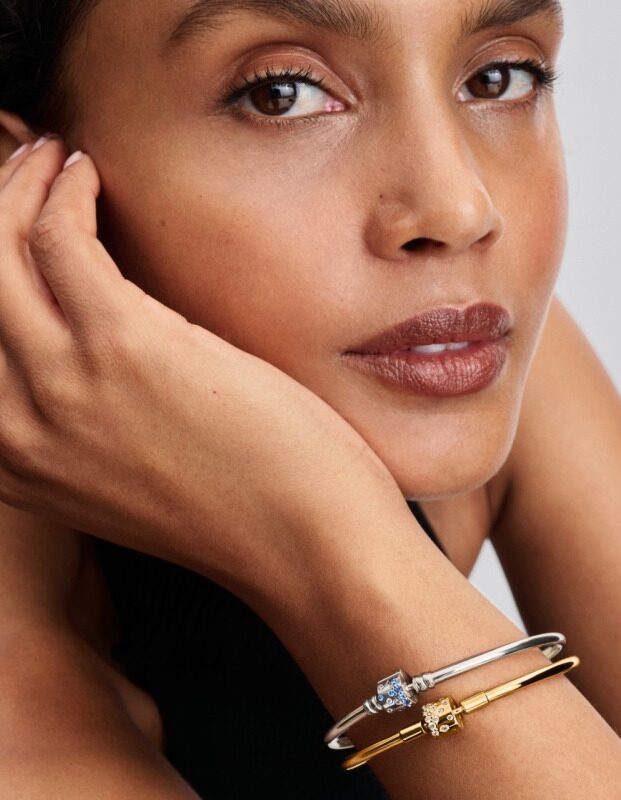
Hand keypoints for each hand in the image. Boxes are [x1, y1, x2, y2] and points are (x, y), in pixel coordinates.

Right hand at [0, 137, 402, 607]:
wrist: (303, 546)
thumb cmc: (237, 507)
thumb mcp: (130, 476)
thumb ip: (85, 424)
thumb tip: (80, 345)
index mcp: (15, 464)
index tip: (7, 231)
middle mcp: (15, 429)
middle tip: (26, 169)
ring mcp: (62, 386)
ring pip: (0, 251)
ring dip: (21, 184)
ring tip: (57, 159)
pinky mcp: (124, 346)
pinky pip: (59, 236)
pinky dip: (65, 191)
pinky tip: (92, 174)